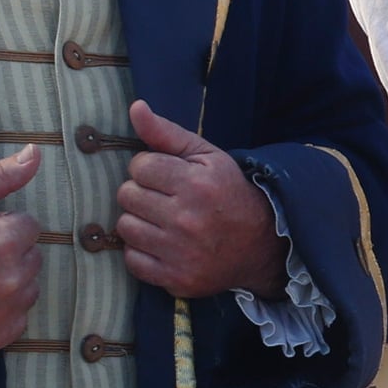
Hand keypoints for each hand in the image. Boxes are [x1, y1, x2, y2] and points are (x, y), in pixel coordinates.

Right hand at [0, 147, 44, 356]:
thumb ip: (0, 175)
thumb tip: (35, 153)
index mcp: (4, 243)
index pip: (28, 226)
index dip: (0, 225)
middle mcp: (11, 281)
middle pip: (31, 257)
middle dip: (6, 252)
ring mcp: (4, 314)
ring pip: (27, 287)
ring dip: (7, 281)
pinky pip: (17, 318)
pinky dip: (0, 312)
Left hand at [115, 101, 286, 298]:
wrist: (262, 244)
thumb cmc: (228, 193)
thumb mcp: (206, 156)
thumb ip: (167, 133)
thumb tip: (135, 107)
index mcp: (197, 183)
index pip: (139, 166)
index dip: (149, 168)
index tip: (166, 176)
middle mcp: (188, 219)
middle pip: (127, 195)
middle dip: (141, 193)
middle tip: (164, 198)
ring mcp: (181, 252)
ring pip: (125, 227)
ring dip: (139, 221)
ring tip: (162, 221)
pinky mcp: (176, 279)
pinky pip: (132, 260)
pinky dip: (142, 252)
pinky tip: (162, 244)